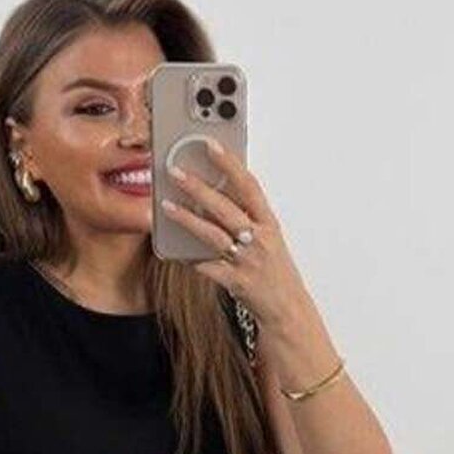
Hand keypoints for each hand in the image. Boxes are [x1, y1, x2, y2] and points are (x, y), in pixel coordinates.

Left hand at [160, 140, 307, 332]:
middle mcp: (259, 239)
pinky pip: (207, 268)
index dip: (230, 163)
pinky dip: (188, 258)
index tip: (211, 144)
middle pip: (225, 207)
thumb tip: (216, 192)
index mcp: (269, 223)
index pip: (249, 185)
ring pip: (213, 235)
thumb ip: (246, 216)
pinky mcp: (236, 282)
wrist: (287, 308)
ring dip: (187, 218)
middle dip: (199, 187)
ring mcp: (247, 261)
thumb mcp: (268, 238)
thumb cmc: (275, 270)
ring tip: (166, 204)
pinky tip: (171, 249)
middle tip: (175, 171)